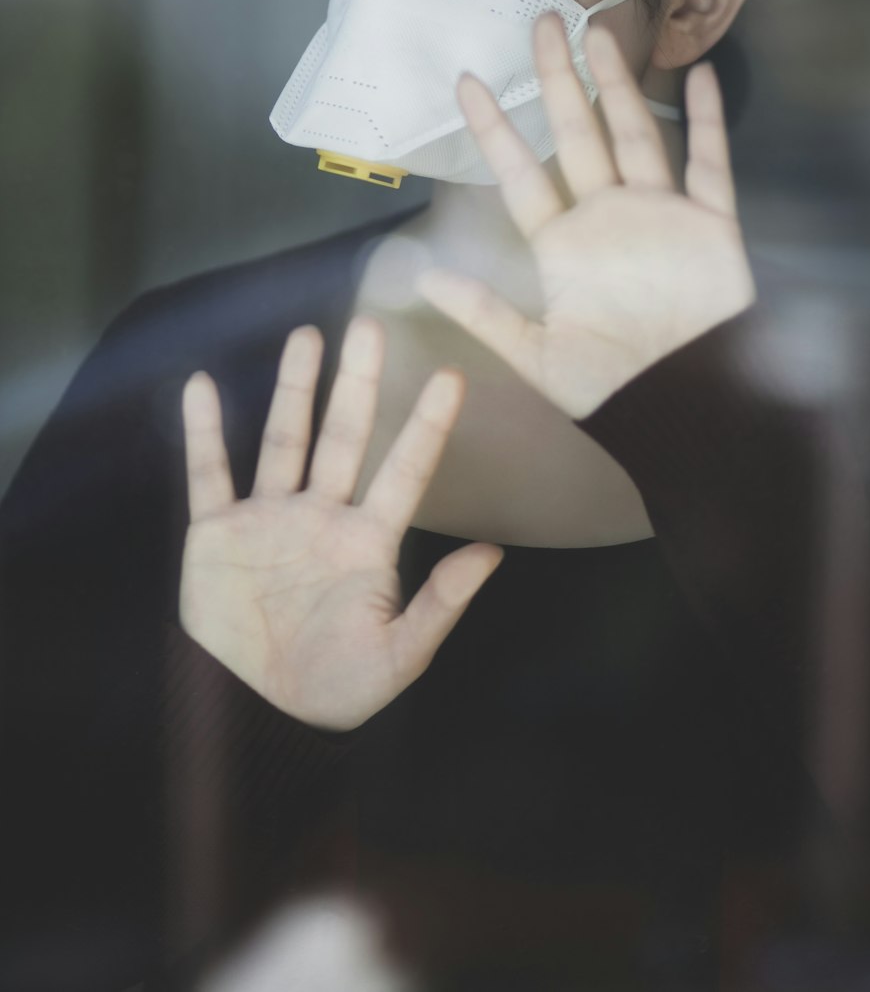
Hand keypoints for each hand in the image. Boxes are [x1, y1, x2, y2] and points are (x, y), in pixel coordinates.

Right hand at [179, 318, 503, 729]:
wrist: (256, 719)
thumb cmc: (335, 692)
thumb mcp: (398, 657)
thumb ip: (440, 605)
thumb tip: (493, 553)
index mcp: (368, 543)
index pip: (405, 471)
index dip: (427, 425)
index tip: (452, 377)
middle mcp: (322, 517)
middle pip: (344, 436)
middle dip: (358, 383)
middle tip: (372, 325)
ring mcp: (269, 520)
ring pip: (284, 439)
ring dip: (294, 389)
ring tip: (307, 336)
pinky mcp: (218, 534)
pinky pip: (209, 473)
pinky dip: (203, 432)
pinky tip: (201, 386)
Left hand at [418, 14, 755, 418]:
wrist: (686, 409)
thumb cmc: (614, 388)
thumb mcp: (538, 357)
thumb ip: (487, 314)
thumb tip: (425, 277)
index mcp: (563, 246)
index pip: (521, 175)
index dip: (495, 130)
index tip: (467, 83)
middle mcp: (608, 218)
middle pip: (577, 135)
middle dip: (558, 81)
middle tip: (541, 22)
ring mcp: (661, 215)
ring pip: (635, 136)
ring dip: (618, 86)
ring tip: (597, 34)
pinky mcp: (711, 225)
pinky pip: (709, 165)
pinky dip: (707, 122)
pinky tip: (697, 76)